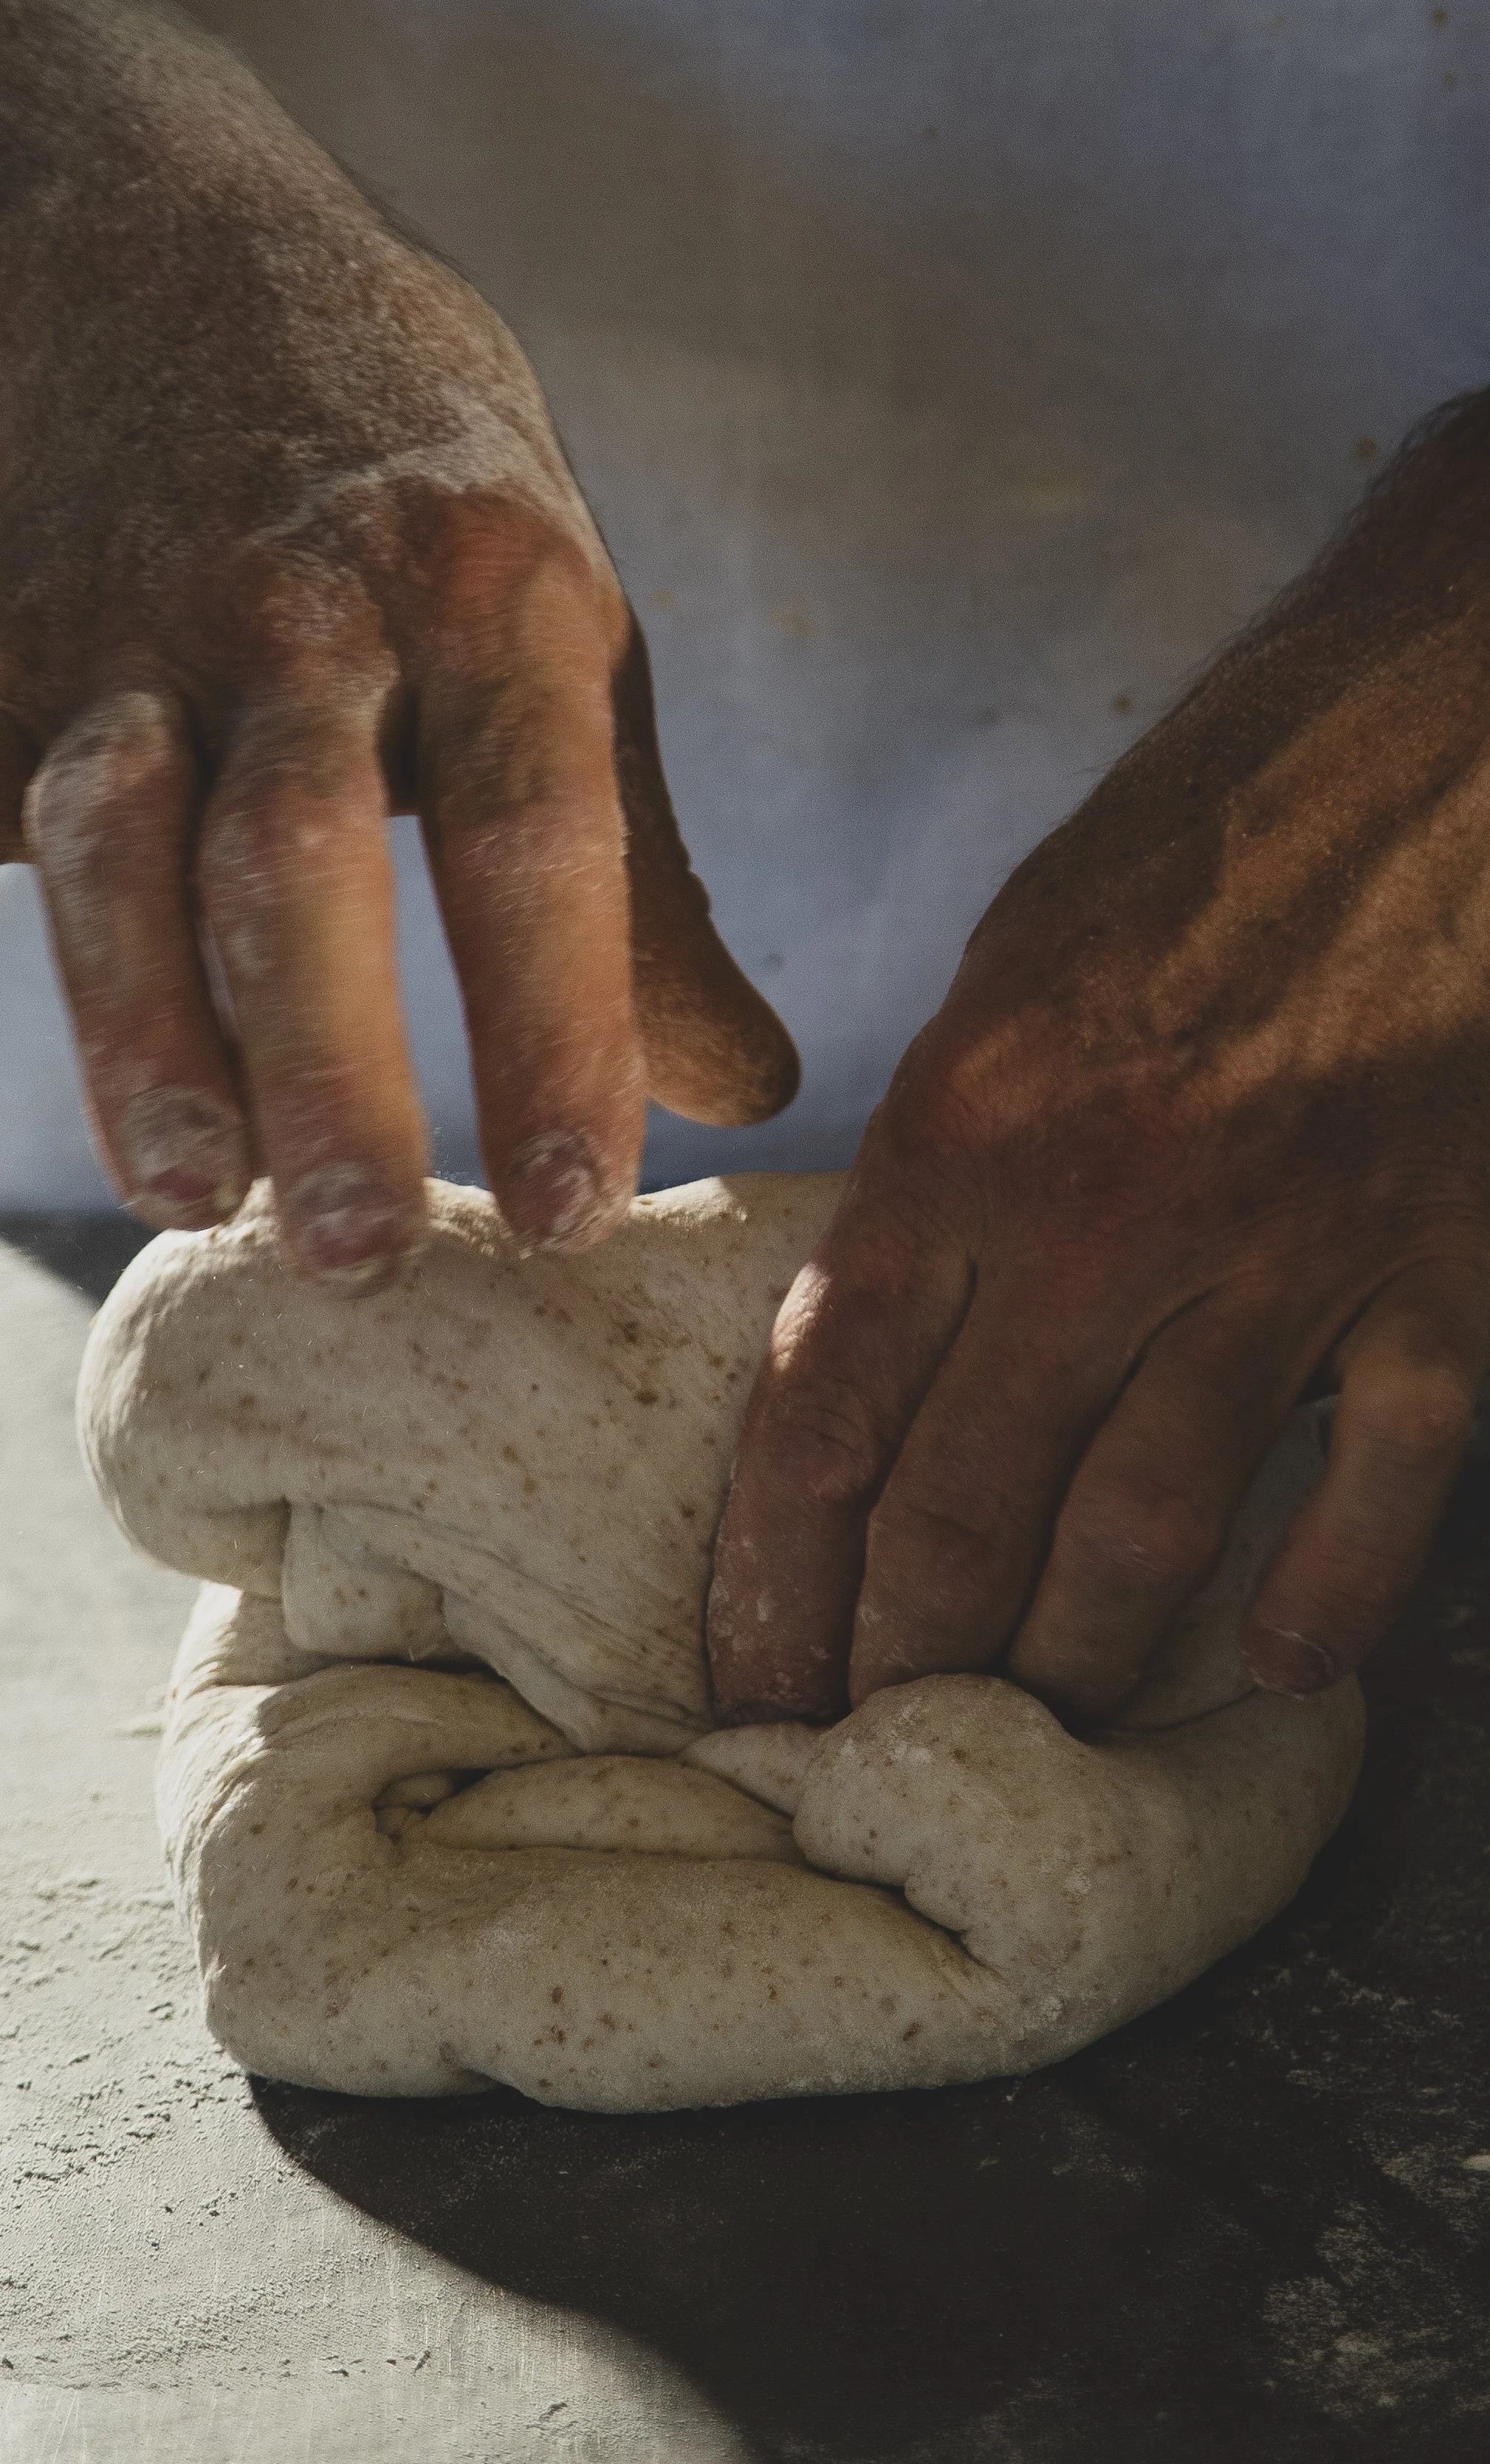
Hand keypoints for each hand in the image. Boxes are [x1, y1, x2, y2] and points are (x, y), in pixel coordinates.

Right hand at [0, 0, 794, 1282]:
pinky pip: (2, 806)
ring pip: (115, 841)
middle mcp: (305, 605)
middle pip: (304, 852)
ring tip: (190, 1194)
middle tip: (361, 1247)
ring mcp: (130, 627)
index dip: (555, 1024)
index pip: (535, 828)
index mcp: (491, 587)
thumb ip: (641, 882)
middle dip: (325, 1055)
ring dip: (142, 1030)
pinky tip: (94, 1088)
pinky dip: (35, 931)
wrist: (165, 241)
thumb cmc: (420, 486)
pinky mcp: (3, 659)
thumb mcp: (566, 633)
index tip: (578, 1211)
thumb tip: (746, 1091)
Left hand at [710, 397, 1489, 1726]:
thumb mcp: (1012, 966)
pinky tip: (1276, 1666)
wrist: (1447, 709)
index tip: (750, 1678)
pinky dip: (1331, 1587)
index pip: (827, 1410)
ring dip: (1079, 1655)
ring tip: (1026, 1741)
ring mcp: (1288, 1243)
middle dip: (902, 1657)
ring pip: (1151, 1521)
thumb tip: (881, 1333)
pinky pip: (1382, 1472)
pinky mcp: (1444, 1257)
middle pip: (969, 1501)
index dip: (777, 1576)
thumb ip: (947, 1166)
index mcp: (969, 1120)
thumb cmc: (1213, 821)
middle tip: (865, 1754)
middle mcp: (1109, 1207)